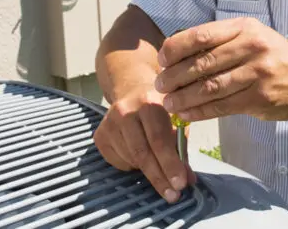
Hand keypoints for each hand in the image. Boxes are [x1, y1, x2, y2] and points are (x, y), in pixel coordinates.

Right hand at [93, 85, 196, 202]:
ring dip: (147, 170)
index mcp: (149, 103)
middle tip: (172, 195)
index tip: (180, 185)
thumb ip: (181, 149)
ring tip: (156, 163)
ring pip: (131, 160)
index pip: (159, 140)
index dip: (170, 164)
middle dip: (159, 177)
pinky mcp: (99, 135)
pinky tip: (138, 155)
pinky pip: (118, 162)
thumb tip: (188, 180)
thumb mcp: (175, 122)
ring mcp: (109, 123)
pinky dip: (132, 166)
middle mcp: (125, 111)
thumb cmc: (159, 110)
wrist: (132, 92)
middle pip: (142, 153)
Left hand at [154, 17, 287, 121]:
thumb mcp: (250, 36)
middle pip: (202, 63)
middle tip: (159, 85)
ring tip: (168, 103)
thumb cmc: (272, 55)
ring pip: (210, 87)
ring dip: (183, 97)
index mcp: (244, 28)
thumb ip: (220, 42)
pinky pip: (222, 106)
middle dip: (174, 76)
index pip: (201, 35)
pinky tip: (186, 114)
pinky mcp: (260, 97)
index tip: (161, 59)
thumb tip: (177, 52)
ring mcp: (257, 73)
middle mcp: (251, 47)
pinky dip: (200, 111)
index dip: (176, 48)